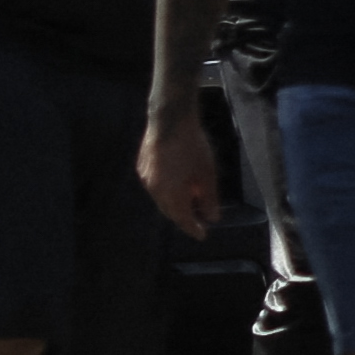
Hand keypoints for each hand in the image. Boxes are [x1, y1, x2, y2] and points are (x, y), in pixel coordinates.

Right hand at [139, 104, 218, 239]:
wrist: (169, 119)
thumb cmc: (192, 146)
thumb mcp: (207, 174)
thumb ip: (209, 198)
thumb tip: (212, 218)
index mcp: (170, 194)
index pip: (182, 219)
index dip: (193, 228)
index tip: (202, 235)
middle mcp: (153, 190)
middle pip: (169, 211)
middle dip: (183, 217)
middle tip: (196, 220)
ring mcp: (145, 178)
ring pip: (160, 199)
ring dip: (174, 204)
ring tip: (189, 202)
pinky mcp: (142, 166)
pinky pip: (154, 186)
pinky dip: (166, 191)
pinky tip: (176, 185)